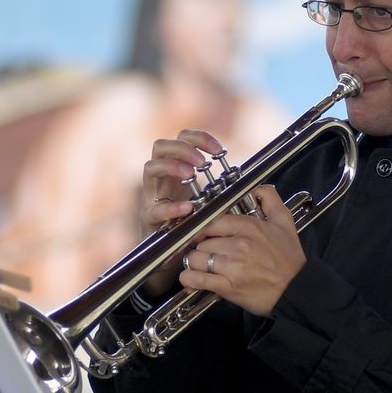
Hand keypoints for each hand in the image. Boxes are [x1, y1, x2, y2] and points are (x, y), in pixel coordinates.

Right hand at [138, 129, 223, 296]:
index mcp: (175, 169)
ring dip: (171, 166)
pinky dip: (171, 208)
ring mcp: (151, 197)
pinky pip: (155, 209)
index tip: (218, 149)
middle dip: (182, 148)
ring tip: (189, 173)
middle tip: (202, 161)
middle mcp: (160, 179)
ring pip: (150, 168)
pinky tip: (187, 208)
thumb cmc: (189, 222)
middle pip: (160, 146)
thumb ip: (216, 186)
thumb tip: (242, 175)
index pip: (180, 138)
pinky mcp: (149, 219)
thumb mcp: (203, 199)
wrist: (169, 254)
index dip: (198, 137)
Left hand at [178, 185, 305, 316]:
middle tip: (206, 250)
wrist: (297, 289)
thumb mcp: (285, 221)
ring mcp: (232, 266)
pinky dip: (190, 279)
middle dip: (201, 245)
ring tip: (202, 265)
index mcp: (249, 227)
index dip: (204, 226)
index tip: (204, 232)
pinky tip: (191, 278)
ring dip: (195, 262)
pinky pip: (197, 279)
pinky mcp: (228, 287)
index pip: (211, 220)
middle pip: (201, 240)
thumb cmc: (289, 258)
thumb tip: (255, 188)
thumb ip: (269, 198)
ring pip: (195, 258)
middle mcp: (238, 245)